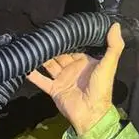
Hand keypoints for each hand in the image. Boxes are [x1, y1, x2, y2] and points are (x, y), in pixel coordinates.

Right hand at [26, 22, 123, 136]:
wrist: (90, 113)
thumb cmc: (101, 88)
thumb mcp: (109, 65)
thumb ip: (114, 46)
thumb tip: (115, 25)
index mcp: (85, 62)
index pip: (74, 47)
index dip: (67, 38)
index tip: (57, 26)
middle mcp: (73, 69)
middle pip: (60, 54)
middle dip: (52, 45)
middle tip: (40, 33)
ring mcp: (62, 79)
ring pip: (49, 64)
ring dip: (41, 56)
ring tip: (31, 44)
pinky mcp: (54, 89)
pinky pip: (41, 80)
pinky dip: (32, 74)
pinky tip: (23, 65)